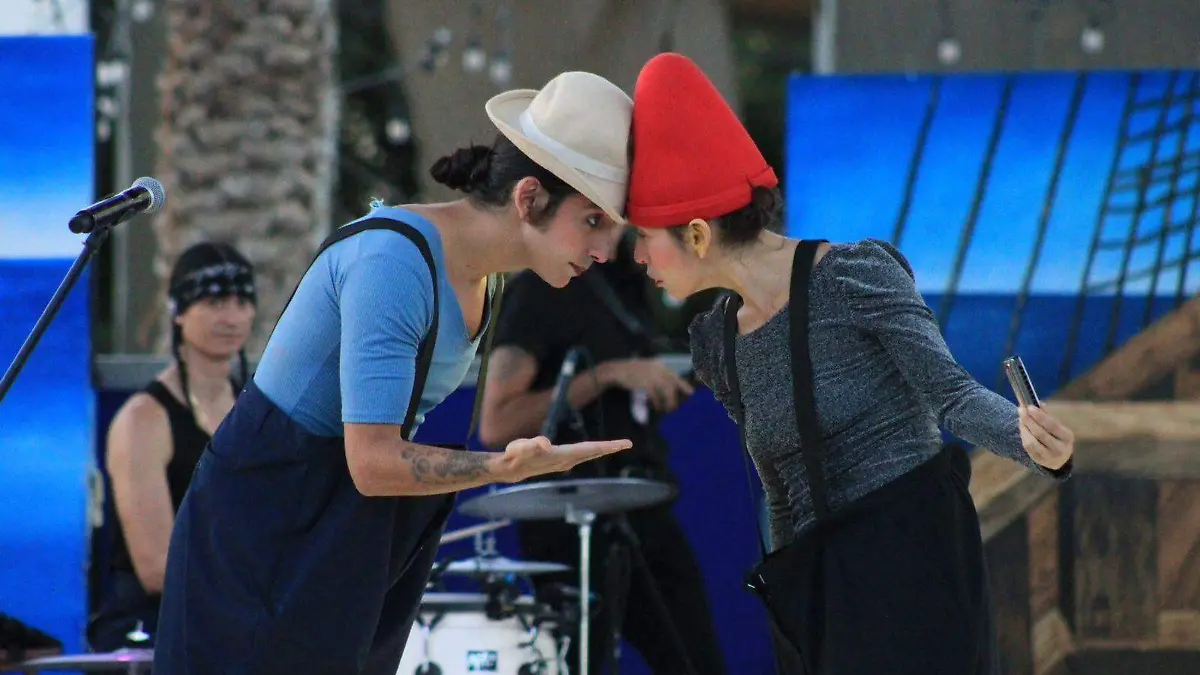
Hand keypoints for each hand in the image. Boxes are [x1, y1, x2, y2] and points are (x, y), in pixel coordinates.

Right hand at [496, 436, 631, 483]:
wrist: (510, 470)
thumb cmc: (515, 456)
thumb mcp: (521, 447)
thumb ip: (533, 445)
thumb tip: (545, 444)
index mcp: (563, 455)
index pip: (589, 449)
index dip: (605, 446)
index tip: (621, 444)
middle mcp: (567, 460)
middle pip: (592, 453)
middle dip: (609, 448)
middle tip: (627, 443)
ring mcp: (564, 461)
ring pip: (588, 454)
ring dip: (602, 450)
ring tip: (617, 445)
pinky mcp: (560, 460)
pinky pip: (581, 455)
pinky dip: (592, 451)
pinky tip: (596, 450)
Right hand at [599, 358, 694, 412]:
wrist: (616, 371)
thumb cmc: (630, 372)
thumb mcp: (645, 370)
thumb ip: (656, 375)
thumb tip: (666, 386)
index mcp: (658, 366)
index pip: (674, 376)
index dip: (684, 385)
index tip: (691, 393)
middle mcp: (658, 369)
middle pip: (672, 385)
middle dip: (674, 398)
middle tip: (673, 408)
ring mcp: (652, 376)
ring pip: (666, 391)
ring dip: (667, 402)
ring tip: (666, 410)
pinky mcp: (646, 383)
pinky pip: (656, 396)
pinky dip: (657, 403)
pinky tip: (656, 408)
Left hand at [1018, 405, 1074, 470]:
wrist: (1059, 458)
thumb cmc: (1057, 436)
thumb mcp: (1058, 426)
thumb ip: (1048, 415)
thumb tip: (1039, 403)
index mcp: (1067, 437)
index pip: (1052, 425)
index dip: (1040, 416)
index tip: (1029, 406)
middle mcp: (1060, 449)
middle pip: (1040, 434)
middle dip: (1029, 420)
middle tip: (1021, 409)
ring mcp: (1049, 457)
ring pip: (1032, 442)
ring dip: (1024, 428)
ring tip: (1021, 418)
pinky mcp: (1039, 461)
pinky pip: (1027, 447)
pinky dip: (1023, 436)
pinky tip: (1022, 428)